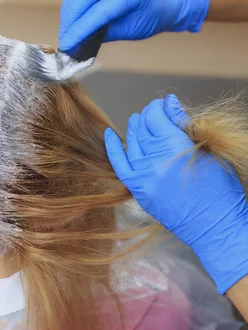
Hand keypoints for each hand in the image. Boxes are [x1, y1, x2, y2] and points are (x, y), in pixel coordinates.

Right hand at [58, 0, 209, 53]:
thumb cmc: (150, 17)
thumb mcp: (132, 31)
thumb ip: (106, 34)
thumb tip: (79, 41)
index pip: (99, 12)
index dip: (80, 29)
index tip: (66, 45)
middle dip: (70, 18)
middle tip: (64, 38)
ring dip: (69, 10)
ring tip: (67, 29)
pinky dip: (73, 1)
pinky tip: (72, 16)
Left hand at [105, 94, 247, 293]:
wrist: (215, 225)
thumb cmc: (220, 188)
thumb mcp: (207, 150)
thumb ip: (184, 125)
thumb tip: (169, 103)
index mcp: (174, 145)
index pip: (156, 115)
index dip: (160, 106)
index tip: (165, 104)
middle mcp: (154, 159)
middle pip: (143, 127)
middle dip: (149, 116)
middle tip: (156, 114)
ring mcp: (143, 176)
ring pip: (132, 142)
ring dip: (135, 128)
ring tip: (139, 120)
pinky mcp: (138, 190)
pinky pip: (119, 164)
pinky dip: (113, 148)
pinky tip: (109, 135)